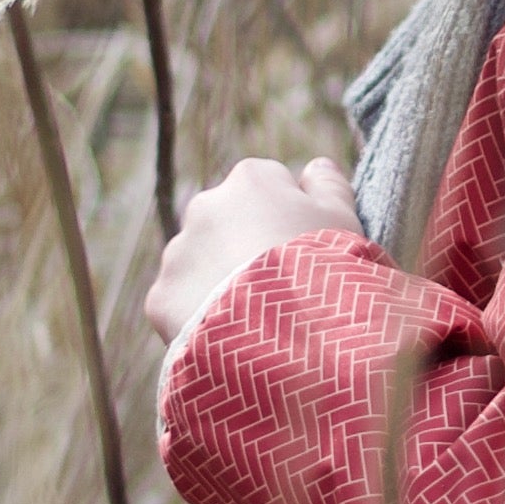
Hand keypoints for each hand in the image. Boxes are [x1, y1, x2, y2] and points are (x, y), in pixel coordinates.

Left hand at [147, 155, 358, 356]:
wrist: (288, 334)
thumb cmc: (324, 268)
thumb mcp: (344, 221)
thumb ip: (330, 186)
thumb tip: (317, 165)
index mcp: (251, 180)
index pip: (267, 187)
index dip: (287, 219)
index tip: (302, 249)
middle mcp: (205, 206)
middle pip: (227, 224)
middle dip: (245, 247)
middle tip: (278, 286)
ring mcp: (178, 252)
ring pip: (200, 264)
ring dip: (219, 281)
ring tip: (255, 319)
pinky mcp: (160, 297)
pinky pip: (179, 304)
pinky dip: (198, 317)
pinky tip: (229, 338)